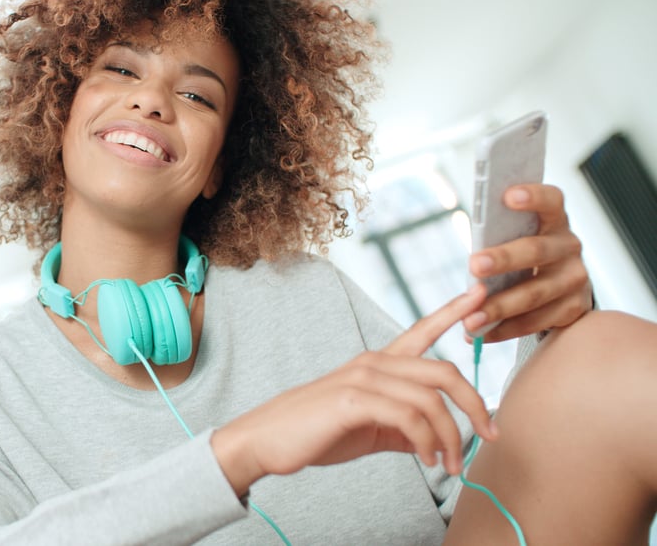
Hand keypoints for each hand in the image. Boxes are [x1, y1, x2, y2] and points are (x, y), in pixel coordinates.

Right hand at [212, 285, 497, 496]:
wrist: (267, 440)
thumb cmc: (316, 431)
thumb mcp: (370, 428)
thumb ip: (404, 430)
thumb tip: (435, 443)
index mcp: (379, 364)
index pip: (423, 331)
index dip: (453, 310)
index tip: (481, 293)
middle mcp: (375, 363)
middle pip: (444, 371)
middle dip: (475, 404)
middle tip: (490, 434)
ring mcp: (364, 379)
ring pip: (431, 400)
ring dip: (450, 437)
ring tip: (449, 465)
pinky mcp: (354, 400)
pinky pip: (410, 418)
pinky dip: (427, 443)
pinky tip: (427, 460)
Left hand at [463, 184, 592, 342]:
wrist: (561, 284)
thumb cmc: (524, 252)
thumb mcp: (516, 236)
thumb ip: (499, 235)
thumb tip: (471, 251)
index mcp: (554, 220)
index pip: (550, 201)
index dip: (533, 197)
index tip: (508, 195)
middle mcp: (568, 247)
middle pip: (536, 251)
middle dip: (503, 259)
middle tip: (474, 265)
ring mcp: (574, 279)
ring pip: (534, 293)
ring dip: (499, 307)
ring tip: (469, 319)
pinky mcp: (573, 309)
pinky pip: (535, 322)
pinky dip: (504, 329)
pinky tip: (480, 334)